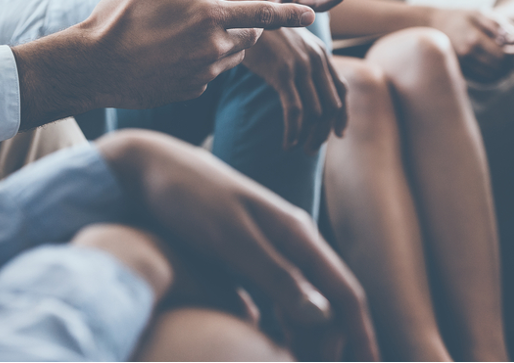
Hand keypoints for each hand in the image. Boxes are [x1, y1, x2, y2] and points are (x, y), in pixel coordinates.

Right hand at [13, 0, 314, 128]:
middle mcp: (213, 47)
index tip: (311, 12)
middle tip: (224, 14)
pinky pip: (212, 72)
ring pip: (232, 55)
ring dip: (226, 43)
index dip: (288, 11)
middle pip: (250, 37)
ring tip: (193, 31)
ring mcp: (204, 72)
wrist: (91, 67)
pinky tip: (175, 53)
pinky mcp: (192, 90)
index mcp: (208, 16)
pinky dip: (206, 61)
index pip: (262, 14)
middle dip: (248, 26)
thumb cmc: (117, 18)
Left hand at [98, 129, 379, 361]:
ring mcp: (270, 250)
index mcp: (298, 236)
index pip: (345, 293)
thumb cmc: (190, 200)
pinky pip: (278, 301)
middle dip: (336, 343)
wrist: (151, 168)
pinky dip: (283, 329)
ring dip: (311, 339)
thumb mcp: (233, 240)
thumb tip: (325, 316)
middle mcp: (292, 243)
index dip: (361, 334)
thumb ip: (277, 277)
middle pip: (329, 303)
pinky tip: (274, 346)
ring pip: (304, 304)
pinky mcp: (247, 257)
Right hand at [243, 29, 347, 152]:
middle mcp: (316, 58)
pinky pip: (296, 112)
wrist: (239, 16)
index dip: (343, 115)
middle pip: (332, 105)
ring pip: (316, 112)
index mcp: (321, 52)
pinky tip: (287, 143)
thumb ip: (302, 61)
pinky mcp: (282, 73)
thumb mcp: (288, 41)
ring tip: (298, 148)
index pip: (342, 89)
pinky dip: (294, 132)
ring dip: (310, 137)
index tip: (338, 134)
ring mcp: (300, 65)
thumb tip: (307, 89)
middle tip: (312, 148)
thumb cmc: (259, 32)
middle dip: (324, 132)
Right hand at [430, 7, 513, 80]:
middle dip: (512, 63)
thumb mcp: (479, 13)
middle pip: (499, 67)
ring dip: (505, 71)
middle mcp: (467, 55)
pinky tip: (499, 68)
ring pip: (492, 77)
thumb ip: (499, 24)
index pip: (503, 55)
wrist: (433, 26)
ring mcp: (462, 65)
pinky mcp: (460, 71)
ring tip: (509, 62)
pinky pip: (482, 80)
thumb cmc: (460, 17)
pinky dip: (495, 77)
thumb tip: (513, 39)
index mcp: (473, 39)